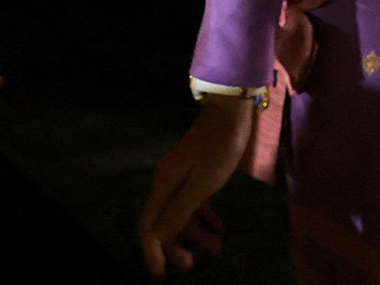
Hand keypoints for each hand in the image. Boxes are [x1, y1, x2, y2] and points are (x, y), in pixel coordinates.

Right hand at [138, 96, 248, 274]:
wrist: (230, 111)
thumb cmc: (218, 149)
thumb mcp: (202, 185)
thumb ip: (180, 211)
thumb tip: (157, 238)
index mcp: (163, 185)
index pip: (149, 226)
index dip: (152, 250)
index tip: (160, 273)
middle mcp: (166, 182)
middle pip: (164, 222)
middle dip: (176, 245)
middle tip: (192, 264)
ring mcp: (180, 176)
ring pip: (181, 212)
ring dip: (196, 232)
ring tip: (217, 246)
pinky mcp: (194, 171)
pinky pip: (193, 200)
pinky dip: (204, 215)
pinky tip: (219, 227)